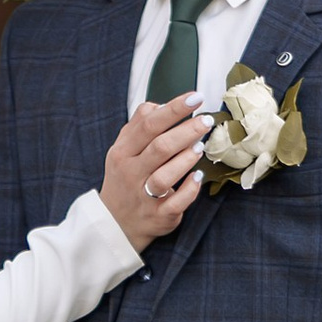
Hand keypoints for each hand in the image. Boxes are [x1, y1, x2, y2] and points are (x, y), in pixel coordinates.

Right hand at [98, 94, 207, 246]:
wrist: (115, 224)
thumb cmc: (125, 181)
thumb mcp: (122, 150)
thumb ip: (138, 126)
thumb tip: (159, 105)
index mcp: (123, 152)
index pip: (148, 124)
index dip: (173, 109)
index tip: (195, 97)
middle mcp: (131, 173)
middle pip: (159, 147)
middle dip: (186, 131)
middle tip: (206, 120)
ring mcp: (144, 197)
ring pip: (165, 176)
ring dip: (186, 159)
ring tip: (201, 146)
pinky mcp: (158, 216)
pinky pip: (175, 203)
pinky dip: (189, 189)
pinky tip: (198, 177)